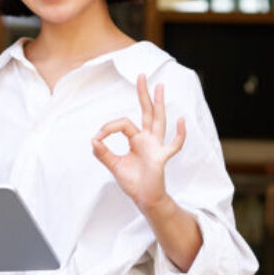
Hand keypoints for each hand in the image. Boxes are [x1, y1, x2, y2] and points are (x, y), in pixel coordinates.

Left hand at [92, 74, 186, 212]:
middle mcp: (148, 139)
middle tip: (141, 75)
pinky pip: (173, 145)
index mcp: (137, 139)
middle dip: (143, 94)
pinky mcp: (161, 158)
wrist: (144, 199)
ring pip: (158, 121)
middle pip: (146, 112)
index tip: (97, 138)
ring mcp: (156, 147)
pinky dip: (179, 134)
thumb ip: (103, 153)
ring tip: (160, 87)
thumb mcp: (114, 166)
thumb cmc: (133, 182)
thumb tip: (93, 140)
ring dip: (159, 104)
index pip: (123, 123)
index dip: (109, 127)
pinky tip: (180, 120)